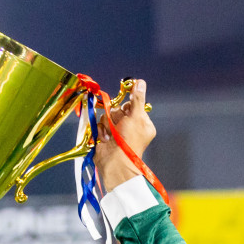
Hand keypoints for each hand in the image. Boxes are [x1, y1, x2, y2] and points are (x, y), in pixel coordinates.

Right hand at [94, 78, 155, 192]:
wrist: (114, 162)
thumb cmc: (129, 141)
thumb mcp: (136, 117)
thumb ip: (137, 99)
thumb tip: (140, 82)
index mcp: (143, 124)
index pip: (133, 105)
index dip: (128, 107)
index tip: (127, 112)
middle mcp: (131, 127)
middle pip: (119, 108)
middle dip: (117, 116)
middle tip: (120, 127)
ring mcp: (118, 132)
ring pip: (108, 115)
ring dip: (108, 124)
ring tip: (112, 135)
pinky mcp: (106, 135)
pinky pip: (101, 123)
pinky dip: (102, 130)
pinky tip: (106, 139)